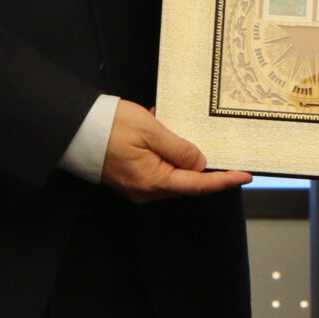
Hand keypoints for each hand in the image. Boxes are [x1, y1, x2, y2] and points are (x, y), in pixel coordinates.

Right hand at [101, 101, 251, 203]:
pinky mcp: (131, 178)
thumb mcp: (151, 130)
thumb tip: (199, 163)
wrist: (74, 129)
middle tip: (221, 149)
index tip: (244, 176)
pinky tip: (163, 132)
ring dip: (182, 156)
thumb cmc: (110, 126)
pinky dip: (167, 154)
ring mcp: (137, 186)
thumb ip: (179, 148)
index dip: (223, 180)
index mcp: (153, 181)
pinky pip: (159, 169)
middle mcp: (146, 191)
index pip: (197, 184)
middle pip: (186, 183)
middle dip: (204, 167)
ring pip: (173, 175)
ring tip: (180, 130)